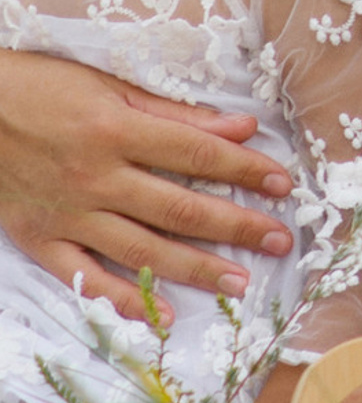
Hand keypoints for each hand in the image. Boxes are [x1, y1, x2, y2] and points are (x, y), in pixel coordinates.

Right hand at [0, 50, 294, 321]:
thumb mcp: (106, 84)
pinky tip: (163, 318)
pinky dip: (125, 302)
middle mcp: (97, 177)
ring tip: (240, 283)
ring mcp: (69, 215)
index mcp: (116, 129)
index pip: (197, 153)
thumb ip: (173, 111)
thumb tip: (240, 124)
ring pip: (144, 249)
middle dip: (236, 226)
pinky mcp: (42, 241)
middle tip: (280, 242)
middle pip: (180, 207)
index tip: (283, 185)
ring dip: (196, 269)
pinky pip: (88, 279)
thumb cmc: (37, 87)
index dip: (244, 170)